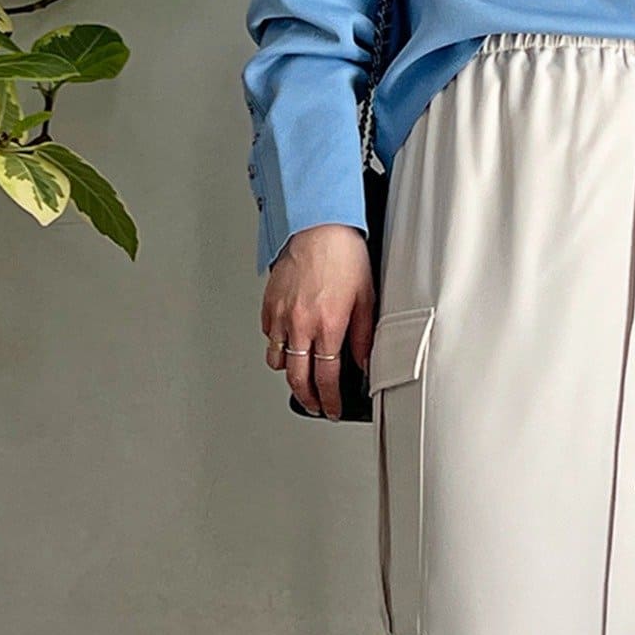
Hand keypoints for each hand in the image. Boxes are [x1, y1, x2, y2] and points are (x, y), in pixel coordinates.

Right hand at [260, 223, 374, 418]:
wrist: (318, 225)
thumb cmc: (342, 254)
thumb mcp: (366, 298)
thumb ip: (362, 337)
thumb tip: (363, 363)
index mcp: (328, 326)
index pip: (326, 379)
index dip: (330, 400)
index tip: (332, 409)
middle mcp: (300, 324)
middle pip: (297, 378)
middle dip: (307, 398)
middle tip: (315, 405)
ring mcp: (280, 315)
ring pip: (277, 360)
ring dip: (289, 373)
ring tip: (301, 376)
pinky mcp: (268, 303)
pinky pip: (268, 336)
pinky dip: (277, 345)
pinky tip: (290, 342)